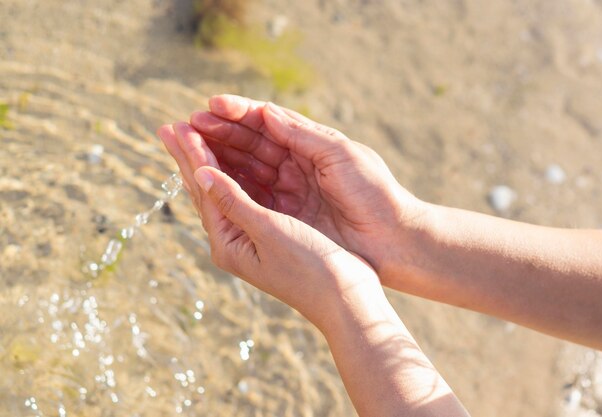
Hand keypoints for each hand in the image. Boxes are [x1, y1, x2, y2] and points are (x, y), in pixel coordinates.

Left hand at [157, 122, 380, 329]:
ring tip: (190, 138)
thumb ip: (234, 201)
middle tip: (169, 128)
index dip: (193, 155)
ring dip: (207, 163)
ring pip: (222, 192)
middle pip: (205, 191)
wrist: (345, 299)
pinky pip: (243, 197)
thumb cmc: (310, 268)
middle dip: (189, 157)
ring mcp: (250, 238)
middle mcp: (233, 241)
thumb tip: (200, 172)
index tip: (177, 125)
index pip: (204, 190)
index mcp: (228, 243)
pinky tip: (227, 164)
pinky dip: (233, 175)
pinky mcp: (270, 234)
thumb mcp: (270, 231)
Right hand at [189, 95, 427, 276]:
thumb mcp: (343, 156)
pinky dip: (228, 187)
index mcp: (312, 145)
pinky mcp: (285, 218)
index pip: (267, 123)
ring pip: (245, 170)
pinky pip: (251, 198)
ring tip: (186, 145)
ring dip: (216, 157)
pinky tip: (206, 177)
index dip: (238, 114)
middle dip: (218, 134)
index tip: (209, 106)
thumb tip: (267, 112)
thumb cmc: (374, 194)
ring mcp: (289, 193)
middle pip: (250, 145)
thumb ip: (303, 135)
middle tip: (184, 124)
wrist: (393, 241)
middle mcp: (296, 166)